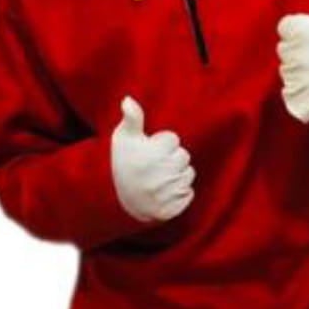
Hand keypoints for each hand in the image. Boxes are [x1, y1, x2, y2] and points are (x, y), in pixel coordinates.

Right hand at [111, 97, 195, 223]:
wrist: (118, 201)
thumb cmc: (122, 164)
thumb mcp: (122, 139)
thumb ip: (131, 118)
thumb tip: (128, 99)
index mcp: (151, 154)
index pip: (173, 139)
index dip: (161, 144)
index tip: (149, 152)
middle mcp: (160, 174)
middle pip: (184, 156)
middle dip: (172, 159)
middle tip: (154, 166)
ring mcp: (167, 193)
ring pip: (188, 174)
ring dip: (177, 175)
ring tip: (159, 179)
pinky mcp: (173, 208)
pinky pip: (189, 193)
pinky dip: (180, 193)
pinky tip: (164, 193)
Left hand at [277, 0, 308, 122]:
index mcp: (300, 31)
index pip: (287, 29)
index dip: (306, 30)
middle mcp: (295, 57)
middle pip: (287, 52)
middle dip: (305, 52)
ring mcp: (300, 82)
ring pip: (290, 75)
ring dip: (306, 74)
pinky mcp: (305, 103)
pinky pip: (292, 99)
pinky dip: (305, 97)